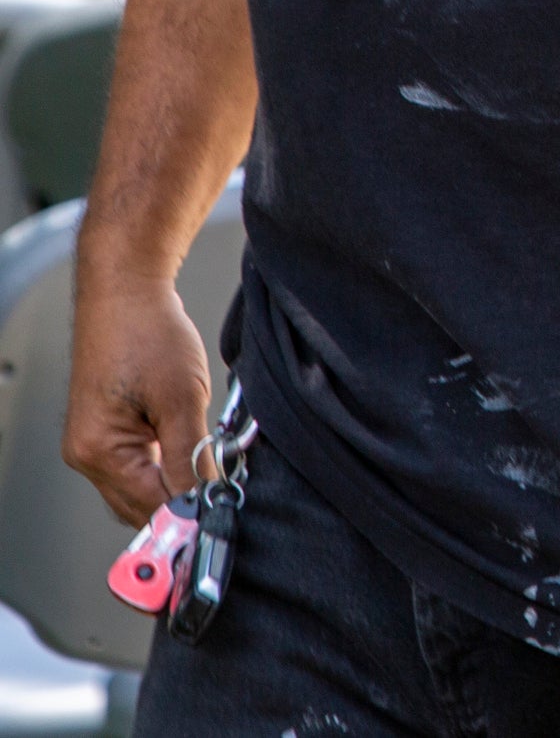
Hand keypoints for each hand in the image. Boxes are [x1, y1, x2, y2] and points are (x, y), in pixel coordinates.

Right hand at [63, 275, 210, 523]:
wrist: (127, 291)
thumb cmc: (146, 331)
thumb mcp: (183, 397)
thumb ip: (192, 453)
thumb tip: (204, 496)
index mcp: (98, 450)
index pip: (150, 505)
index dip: (189, 512)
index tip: (220, 517)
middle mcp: (88, 454)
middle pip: (141, 505)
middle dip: (181, 503)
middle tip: (223, 496)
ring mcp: (94, 443)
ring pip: (140, 487)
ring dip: (174, 485)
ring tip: (209, 468)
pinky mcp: (107, 430)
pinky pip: (138, 465)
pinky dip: (166, 466)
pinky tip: (191, 452)